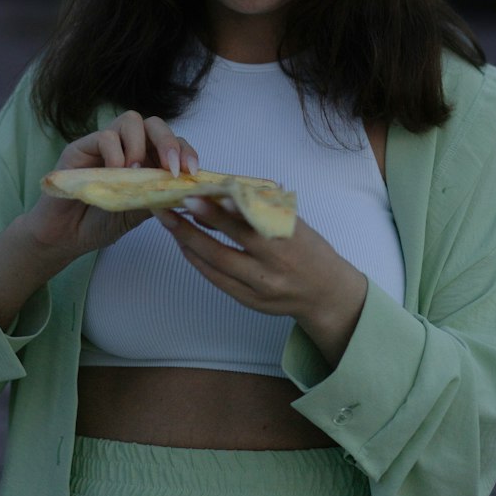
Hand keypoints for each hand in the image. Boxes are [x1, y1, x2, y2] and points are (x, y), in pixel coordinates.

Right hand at [26, 111, 200, 257]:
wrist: (66, 236)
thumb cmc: (102, 222)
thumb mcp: (139, 212)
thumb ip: (159, 197)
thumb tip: (190, 190)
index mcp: (146, 158)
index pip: (173, 143)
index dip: (186, 152)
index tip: (192, 172)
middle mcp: (127, 146)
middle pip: (155, 124)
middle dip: (168, 142)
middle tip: (171, 168)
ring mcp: (105, 143)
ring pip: (131, 120)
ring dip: (139, 144)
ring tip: (136, 171)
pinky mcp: (81, 146)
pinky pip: (104, 136)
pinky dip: (115, 153)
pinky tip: (115, 173)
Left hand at [156, 197, 367, 365]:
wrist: (325, 294)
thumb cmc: (309, 250)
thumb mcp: (294, 224)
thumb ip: (263, 210)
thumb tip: (225, 193)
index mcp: (286, 242)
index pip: (249, 225)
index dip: (222, 212)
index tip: (198, 195)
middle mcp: (271, 268)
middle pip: (226, 248)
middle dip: (194, 228)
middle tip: (169, 208)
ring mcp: (259, 288)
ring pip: (216, 266)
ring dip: (189, 243)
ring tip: (170, 222)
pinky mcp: (249, 301)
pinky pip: (217, 280)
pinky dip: (198, 261)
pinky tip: (184, 245)